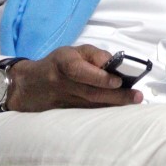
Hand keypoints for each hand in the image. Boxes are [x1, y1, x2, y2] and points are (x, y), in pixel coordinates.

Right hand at [5, 44, 142, 111]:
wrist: (28, 85)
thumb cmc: (58, 64)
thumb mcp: (73, 51)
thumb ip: (94, 55)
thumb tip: (113, 62)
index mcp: (64, 63)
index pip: (81, 71)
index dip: (100, 77)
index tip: (119, 81)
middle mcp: (63, 83)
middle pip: (90, 92)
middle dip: (116, 96)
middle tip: (136, 96)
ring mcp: (63, 101)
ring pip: (91, 106)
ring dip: (113, 106)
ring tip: (133, 102)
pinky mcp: (65, 113)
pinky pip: (87, 113)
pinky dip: (104, 113)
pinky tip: (119, 112)